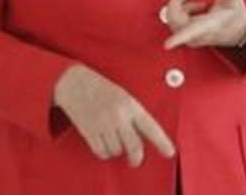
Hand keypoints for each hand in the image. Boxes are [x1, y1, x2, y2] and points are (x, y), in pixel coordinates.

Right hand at [52, 64, 174, 166]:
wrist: (76, 83)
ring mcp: (104, 125)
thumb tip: (143, 135)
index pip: (151, 127)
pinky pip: (101, 151)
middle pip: (134, 146)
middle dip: (136, 157)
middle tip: (135, 161)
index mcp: (131, 105)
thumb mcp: (124, 96)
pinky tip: (103, 145)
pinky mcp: (90, 132)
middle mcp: (119, 116)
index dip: (162, 142)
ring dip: (116, 151)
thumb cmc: (101, 89)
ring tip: (113, 141)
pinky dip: (103, 152)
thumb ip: (133, 114)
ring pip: (116, 150)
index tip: (170, 152)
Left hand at [163, 0, 245, 49]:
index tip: (167, 44)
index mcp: (208, 27)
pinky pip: (175, 23)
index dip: (178, 38)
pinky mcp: (188, 35)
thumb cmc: (235, 18)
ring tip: (200, 4)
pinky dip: (183, 11)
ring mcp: (192, 36)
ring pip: (173, 21)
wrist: (238, 31)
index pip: (191, 32)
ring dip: (182, 7)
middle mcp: (197, 35)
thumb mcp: (236, 4)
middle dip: (176, 3)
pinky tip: (196, 9)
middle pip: (174, 21)